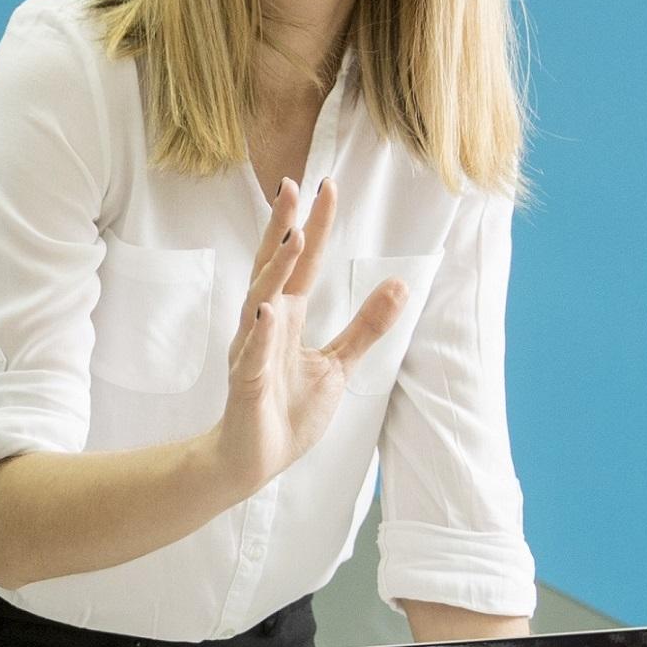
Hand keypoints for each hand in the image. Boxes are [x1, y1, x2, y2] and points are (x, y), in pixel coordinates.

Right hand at [208, 178, 408, 495]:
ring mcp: (252, 351)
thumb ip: (366, 326)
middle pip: (274, 266)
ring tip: (292, 236)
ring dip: (275, 268)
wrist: (253, 460)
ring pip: (260, 300)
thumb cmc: (288, 411)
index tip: (327, 186)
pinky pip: (252, 354)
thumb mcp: (338, 364)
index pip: (303, 262)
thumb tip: (400, 284)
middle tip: (293, 186)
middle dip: (282, 226)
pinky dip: (259, 332)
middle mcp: (265, 324)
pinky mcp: (246, 383)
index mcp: (287, 317)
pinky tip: (267, 310)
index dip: (316, 225)